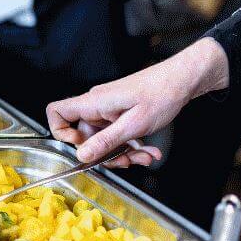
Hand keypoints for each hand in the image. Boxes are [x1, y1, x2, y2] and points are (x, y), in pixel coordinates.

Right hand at [46, 38, 228, 167]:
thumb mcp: (133, 125)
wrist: (184, 79)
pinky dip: (130, 145)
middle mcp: (97, 106)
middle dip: (105, 153)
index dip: (61, 133)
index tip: (80, 148)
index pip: (57, 113)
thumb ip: (105, 142)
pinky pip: (116, 134)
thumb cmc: (162, 93)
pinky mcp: (119, 114)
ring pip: (103, 139)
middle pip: (84, 135)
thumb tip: (81, 155)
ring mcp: (108, 110)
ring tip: (143, 156)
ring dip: (122, 152)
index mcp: (94, 103)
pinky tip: (147, 151)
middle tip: (125, 160)